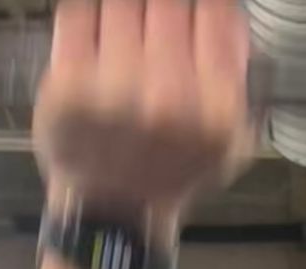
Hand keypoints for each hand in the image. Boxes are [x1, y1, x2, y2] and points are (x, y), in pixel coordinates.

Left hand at [35, 0, 252, 219]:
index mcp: (216, 110)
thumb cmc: (175, 168)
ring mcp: (115, 90)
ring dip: (124, 13)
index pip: (216, 11)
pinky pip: (78, 13)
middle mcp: (168, 98)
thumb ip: (236, 72)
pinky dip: (87, 19)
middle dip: (161, 12)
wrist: (115, 210)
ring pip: (122, 1)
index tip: (191, 18)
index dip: (202, 9)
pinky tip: (95, 42)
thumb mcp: (229, 138)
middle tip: (152, 36)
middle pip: (168, 1)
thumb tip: (223, 10)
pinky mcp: (69, 84)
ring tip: (124, 41)